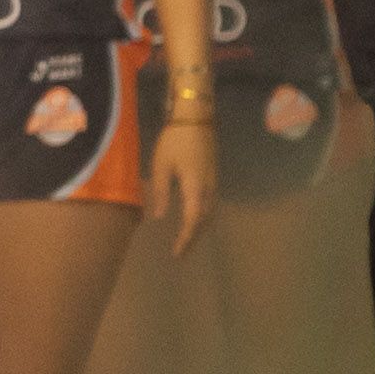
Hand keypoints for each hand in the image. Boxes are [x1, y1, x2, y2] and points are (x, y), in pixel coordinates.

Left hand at [150, 97, 219, 250]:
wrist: (196, 120)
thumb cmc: (175, 141)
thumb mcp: (161, 166)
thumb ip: (162, 192)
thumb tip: (160, 217)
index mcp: (195, 187)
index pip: (193, 220)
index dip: (185, 238)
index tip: (176, 253)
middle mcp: (209, 189)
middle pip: (204, 220)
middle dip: (193, 238)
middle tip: (181, 252)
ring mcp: (213, 183)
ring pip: (209, 213)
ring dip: (199, 229)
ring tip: (186, 241)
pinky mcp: (213, 177)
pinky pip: (210, 204)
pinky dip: (203, 217)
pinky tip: (194, 220)